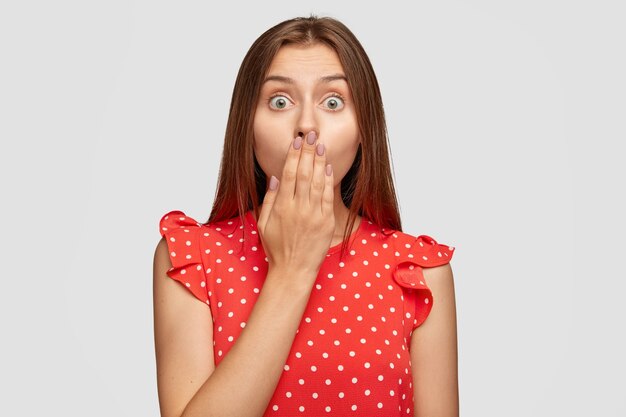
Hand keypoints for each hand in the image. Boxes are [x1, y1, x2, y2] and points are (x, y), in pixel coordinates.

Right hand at [257, 131, 334, 280]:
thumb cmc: (276, 248)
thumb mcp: (263, 224)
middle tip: (311, 135)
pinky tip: (327, 167)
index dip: (294, 155)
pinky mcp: (326, 222)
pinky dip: (328, 180)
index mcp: (282, 207)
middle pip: (305, 173)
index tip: (297, 141)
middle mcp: (299, 208)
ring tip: (320, 145)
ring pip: (318, 182)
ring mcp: (314, 215)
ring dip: (319, 161)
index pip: (289, 174)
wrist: (294, 271)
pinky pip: (328, 196)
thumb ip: (269, 199)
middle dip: (308, 152)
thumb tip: (275, 178)